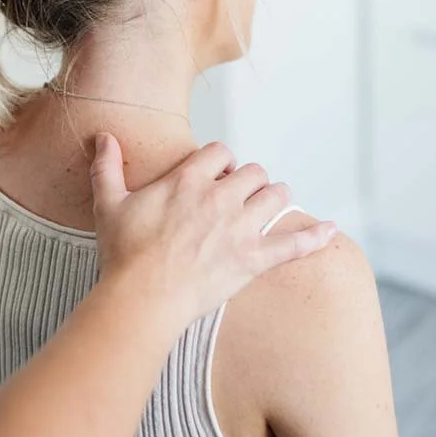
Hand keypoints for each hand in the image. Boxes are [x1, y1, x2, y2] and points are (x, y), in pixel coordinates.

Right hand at [89, 133, 336, 330]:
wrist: (141, 299)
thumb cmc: (123, 254)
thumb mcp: (109, 203)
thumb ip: (107, 166)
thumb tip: (104, 137)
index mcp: (189, 180)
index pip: (221, 152)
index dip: (220, 161)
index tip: (214, 176)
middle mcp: (220, 198)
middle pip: (254, 171)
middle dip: (250, 180)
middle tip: (238, 198)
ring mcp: (240, 229)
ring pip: (276, 196)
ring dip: (274, 198)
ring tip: (267, 208)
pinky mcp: (253, 261)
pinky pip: (293, 244)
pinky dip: (315, 236)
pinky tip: (331, 229)